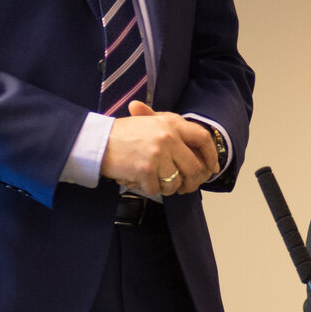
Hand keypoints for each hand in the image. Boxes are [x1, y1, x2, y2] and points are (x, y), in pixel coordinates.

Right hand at [100, 101, 216, 194]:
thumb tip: (198, 149)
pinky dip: (150, 189)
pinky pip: (157, 189)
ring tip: (157, 182)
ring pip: (176, 183)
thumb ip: (173, 130)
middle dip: (193, 182)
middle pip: (194, 168)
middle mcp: (168, 137)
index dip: (211, 155)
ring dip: (169, 188)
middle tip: (186, 187)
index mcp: (172, 123)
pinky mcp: (146, 170)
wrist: (98, 140)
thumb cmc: (124, 133)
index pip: (203, 138)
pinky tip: (141, 181)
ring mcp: (158, 155)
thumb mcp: (149, 122)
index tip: (212, 167)